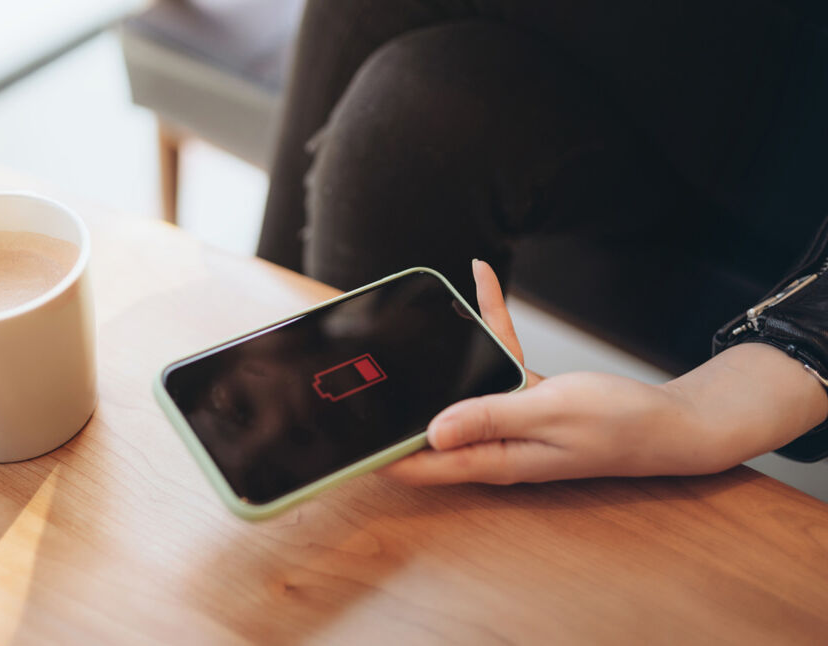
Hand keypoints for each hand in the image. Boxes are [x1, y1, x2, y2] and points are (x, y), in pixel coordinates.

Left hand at [379, 260, 827, 484]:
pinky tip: (483, 282)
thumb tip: (431, 430)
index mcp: (493, 458)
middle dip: (395, 401)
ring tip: (410, 314)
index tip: (342, 437)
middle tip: (359, 370)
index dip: (378, 453)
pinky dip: (488, 324)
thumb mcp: (550, 414)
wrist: (673, 421)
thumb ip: (490, 417)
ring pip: (457, 384)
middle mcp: (493, 443)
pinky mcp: (524, 399)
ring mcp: (507, 421)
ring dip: (437, 354)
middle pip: (427, 425)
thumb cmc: (621, 426)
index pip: (419, 463)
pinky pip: (493, 360)